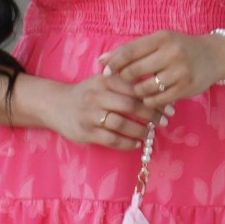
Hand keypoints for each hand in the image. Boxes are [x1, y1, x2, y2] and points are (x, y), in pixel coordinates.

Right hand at [43, 72, 164, 150]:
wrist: (55, 105)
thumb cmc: (87, 93)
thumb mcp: (102, 80)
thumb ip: (125, 81)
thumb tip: (158, 88)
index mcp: (104, 80)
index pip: (134, 87)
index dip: (154, 97)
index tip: (169, 107)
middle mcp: (96, 95)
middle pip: (130, 105)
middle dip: (151, 115)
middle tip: (164, 121)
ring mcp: (89, 114)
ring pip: (121, 124)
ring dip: (140, 130)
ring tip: (150, 133)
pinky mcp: (85, 132)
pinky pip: (111, 139)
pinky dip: (126, 143)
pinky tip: (135, 143)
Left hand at [96, 31, 224, 112]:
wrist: (215, 56)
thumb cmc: (180, 47)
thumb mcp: (160, 41)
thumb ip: (132, 49)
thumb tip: (101, 60)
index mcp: (162, 37)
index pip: (129, 51)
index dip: (114, 63)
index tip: (106, 71)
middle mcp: (171, 53)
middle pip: (134, 71)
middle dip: (124, 79)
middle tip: (123, 83)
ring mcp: (180, 72)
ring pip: (144, 89)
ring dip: (136, 92)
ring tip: (137, 90)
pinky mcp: (185, 88)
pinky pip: (157, 100)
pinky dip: (149, 101)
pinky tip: (150, 98)